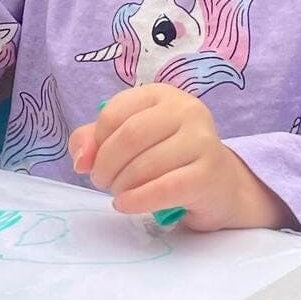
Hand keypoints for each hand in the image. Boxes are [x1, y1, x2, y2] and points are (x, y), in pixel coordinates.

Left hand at [68, 86, 289, 231]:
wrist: (219, 186)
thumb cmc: (168, 159)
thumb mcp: (129, 142)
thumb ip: (95, 141)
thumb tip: (80, 159)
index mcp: (162, 95)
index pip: (114, 113)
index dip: (96, 141)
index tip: (94, 160)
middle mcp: (186, 110)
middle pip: (129, 137)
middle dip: (106, 166)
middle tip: (103, 182)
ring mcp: (202, 140)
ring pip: (145, 165)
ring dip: (121, 186)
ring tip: (119, 193)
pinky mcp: (208, 173)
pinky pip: (163, 188)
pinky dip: (137, 200)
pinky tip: (126, 204)